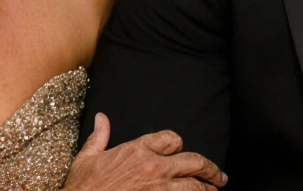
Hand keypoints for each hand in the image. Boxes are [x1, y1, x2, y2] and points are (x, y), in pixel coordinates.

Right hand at [63, 113, 226, 190]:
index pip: (171, 139)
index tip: (182, 151)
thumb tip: (102, 118)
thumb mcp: (87, 157)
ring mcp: (159, 187)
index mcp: (137, 149)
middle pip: (193, 161)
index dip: (179, 145)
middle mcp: (153, 165)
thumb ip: (99, 136)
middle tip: (218, 176)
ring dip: (208, 188)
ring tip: (215, 190)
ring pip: (195, 184)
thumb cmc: (83, 187)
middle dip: (210, 168)